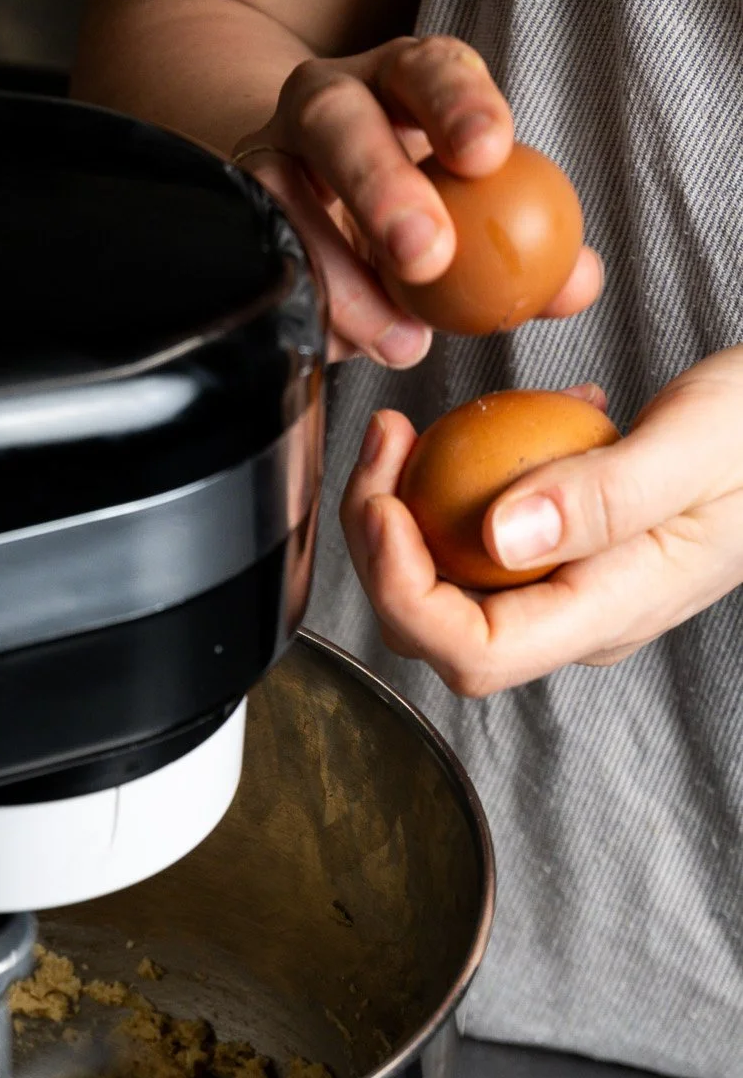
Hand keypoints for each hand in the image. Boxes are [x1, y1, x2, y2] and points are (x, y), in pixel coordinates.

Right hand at [232, 35, 601, 366]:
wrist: (302, 196)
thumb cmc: (411, 202)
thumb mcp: (471, 210)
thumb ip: (528, 246)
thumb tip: (576, 284)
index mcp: (398, 80)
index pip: (426, 69)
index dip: (457, 104)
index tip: (490, 153)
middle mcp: (324, 103)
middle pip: (338, 122)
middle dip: (382, 184)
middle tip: (429, 255)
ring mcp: (266, 158)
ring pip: (279, 200)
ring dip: (337, 272)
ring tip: (400, 338)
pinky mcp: (230, 222)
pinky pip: (256, 266)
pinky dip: (304, 311)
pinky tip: (345, 348)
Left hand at [339, 350, 742, 694]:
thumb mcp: (697, 445)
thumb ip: (603, 496)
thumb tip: (498, 535)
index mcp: (609, 613)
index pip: (471, 652)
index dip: (401, 591)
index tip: (381, 501)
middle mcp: (581, 621)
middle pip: (439, 627)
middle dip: (382, 548)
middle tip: (384, 442)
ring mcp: (574, 593)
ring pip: (452, 584)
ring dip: (410, 515)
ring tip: (411, 432)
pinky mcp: (570, 557)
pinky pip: (487, 542)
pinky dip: (461, 489)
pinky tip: (491, 425)